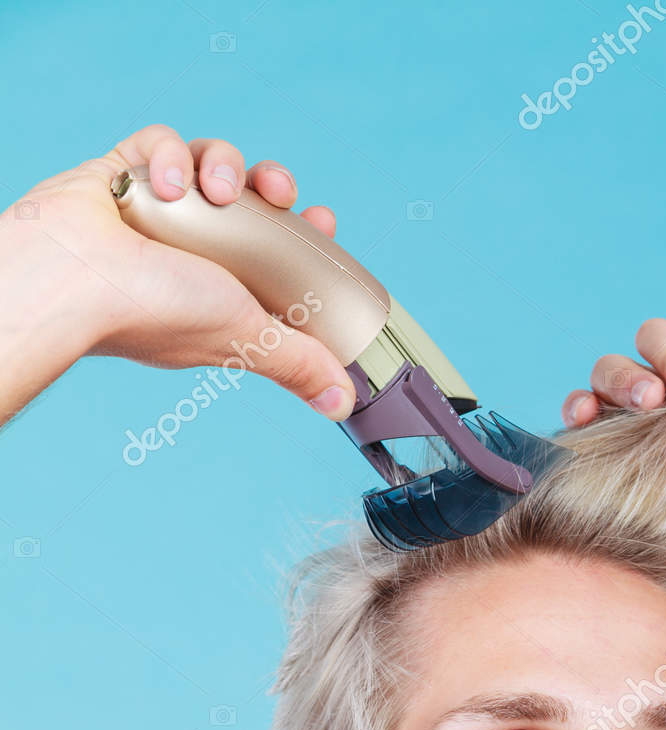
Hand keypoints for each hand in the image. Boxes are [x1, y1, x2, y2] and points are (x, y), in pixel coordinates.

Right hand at [1, 124, 356, 417]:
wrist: (77, 278)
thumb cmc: (153, 313)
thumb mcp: (246, 338)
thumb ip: (296, 365)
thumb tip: (341, 403)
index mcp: (223, 289)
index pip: (276, 255)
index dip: (305, 234)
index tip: (322, 220)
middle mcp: (194, 250)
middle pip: (252, 200)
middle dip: (273, 185)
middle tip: (280, 192)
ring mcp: (160, 211)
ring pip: (211, 164)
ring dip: (223, 165)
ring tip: (215, 190)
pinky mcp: (124, 174)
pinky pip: (159, 144)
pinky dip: (168, 155)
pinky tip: (165, 182)